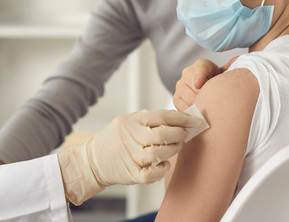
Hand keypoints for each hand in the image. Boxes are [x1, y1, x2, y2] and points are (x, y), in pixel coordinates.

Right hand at [57, 109, 203, 204]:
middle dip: (179, 134)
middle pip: (162, 134)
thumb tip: (179, 118)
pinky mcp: (131, 173)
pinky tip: (164, 164)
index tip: (194, 120)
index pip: (161, 116)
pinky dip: (162, 169)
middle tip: (185, 134)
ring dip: (173, 150)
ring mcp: (130, 156)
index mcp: (131, 121)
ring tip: (176, 147)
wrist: (93, 160)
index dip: (181, 118)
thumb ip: (149, 119)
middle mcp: (130, 137)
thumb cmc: (116, 139)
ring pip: (158, 153)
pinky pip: (152, 173)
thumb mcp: (127, 121)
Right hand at [173, 57, 237, 110]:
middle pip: (194, 87)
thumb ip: (231, 68)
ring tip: (208, 109)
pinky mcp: (176, 98)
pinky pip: (182, 107)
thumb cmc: (219, 82)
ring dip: (199, 105)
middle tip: (214, 104)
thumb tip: (236, 61)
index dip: (200, 76)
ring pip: (189, 98)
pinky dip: (191, 112)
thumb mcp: (226, 74)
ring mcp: (180, 85)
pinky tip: (200, 114)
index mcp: (202, 65)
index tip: (199, 85)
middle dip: (204, 96)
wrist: (209, 88)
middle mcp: (187, 72)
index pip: (201, 69)